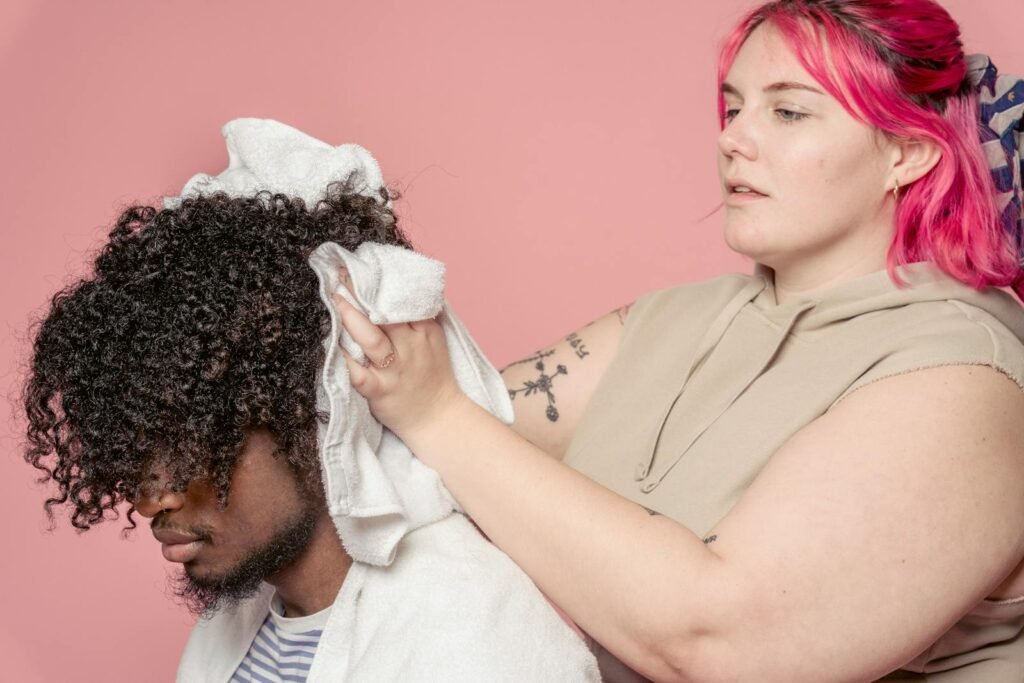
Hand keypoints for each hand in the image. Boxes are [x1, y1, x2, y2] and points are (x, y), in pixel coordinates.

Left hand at [331, 272, 464, 440]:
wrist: (439, 418)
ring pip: (372, 339)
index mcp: (425, 331)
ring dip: (351, 319)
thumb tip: (397, 290)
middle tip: (339, 276)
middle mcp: (410, 347)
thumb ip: (419, 318)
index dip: (380, 283)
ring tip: (335, 300)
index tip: (360, 268)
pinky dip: (344, 361)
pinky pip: (359, 375)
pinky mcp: (381, 391)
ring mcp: (395, 370)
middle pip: (384, 314)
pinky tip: (329, 348)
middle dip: (360, 293)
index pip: (403, 300)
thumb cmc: (432, 377)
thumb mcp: (434, 342)